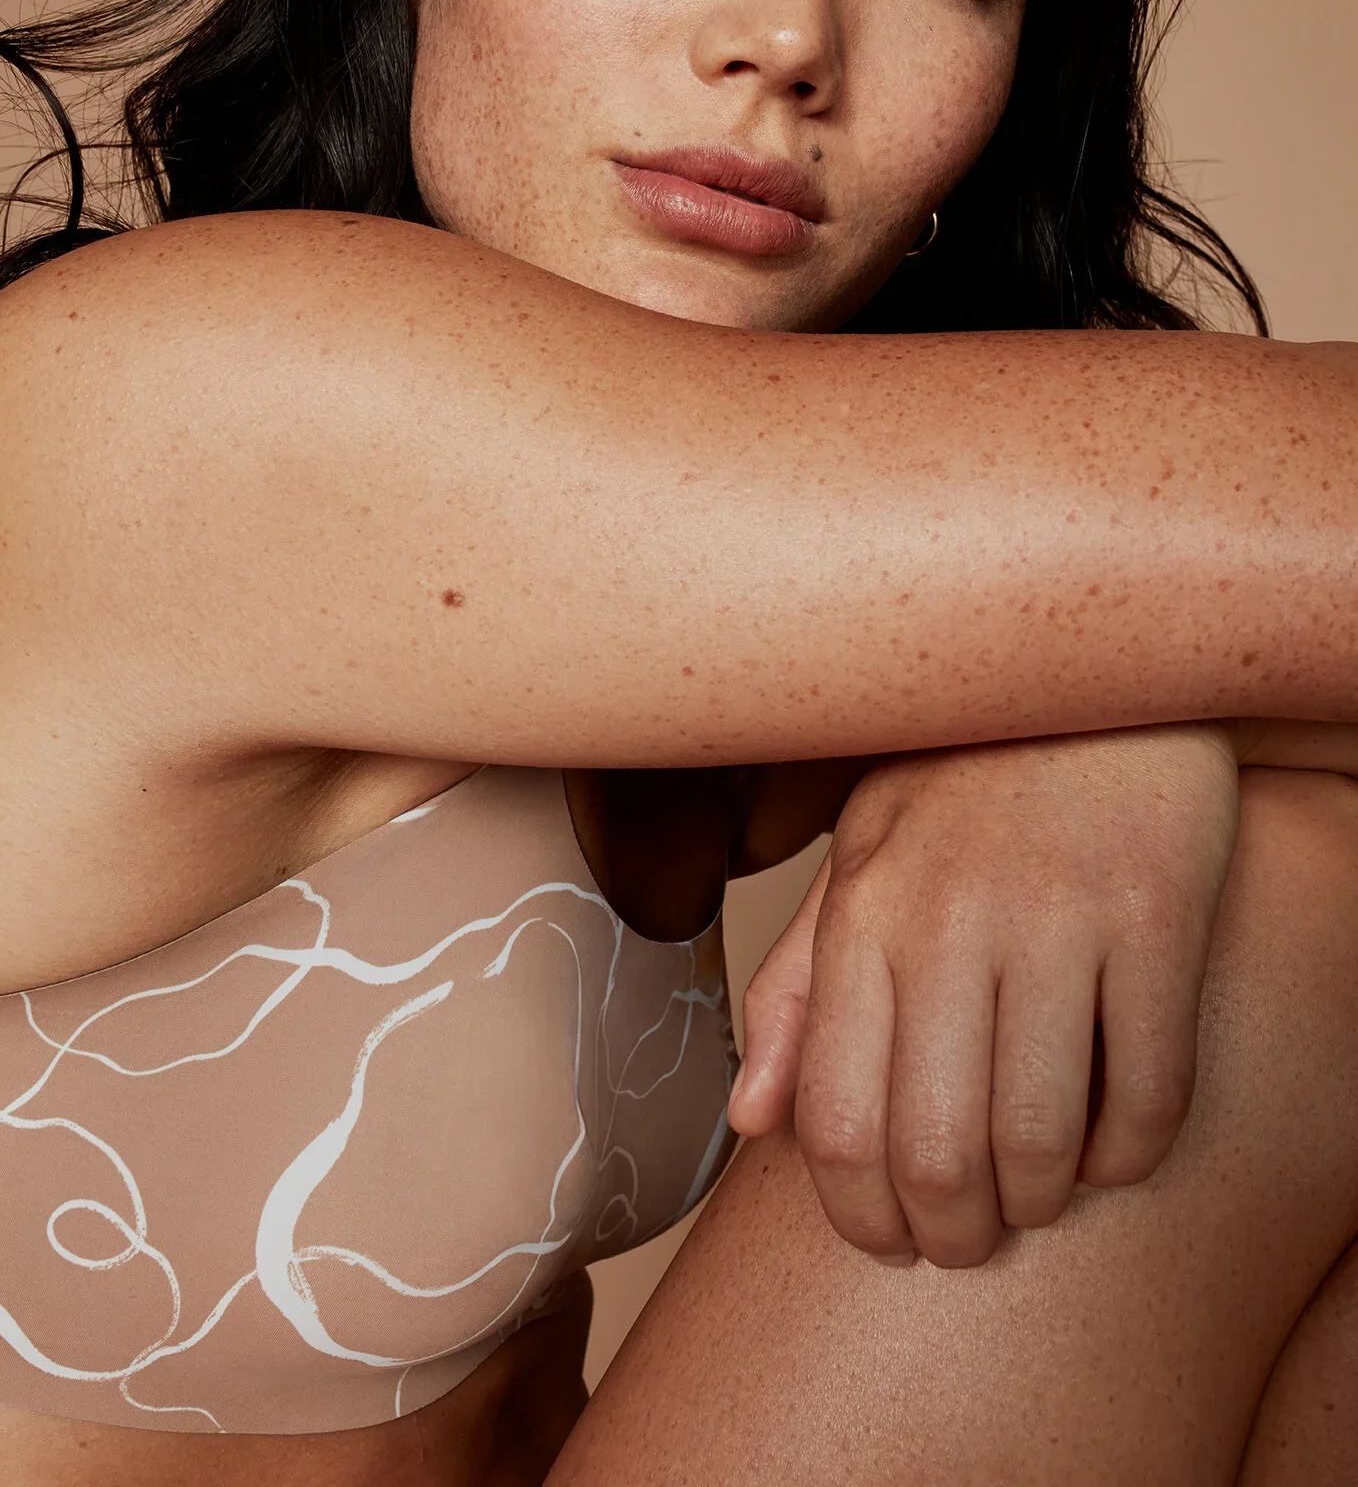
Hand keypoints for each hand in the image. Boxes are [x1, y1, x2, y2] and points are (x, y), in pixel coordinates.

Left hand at [728, 724, 1240, 1267]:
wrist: (1093, 666)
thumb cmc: (966, 775)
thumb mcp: (862, 855)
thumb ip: (799, 986)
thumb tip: (749, 1118)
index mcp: (865, 909)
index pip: (835, 1118)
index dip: (859, 1216)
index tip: (887, 1241)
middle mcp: (950, 919)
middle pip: (934, 1153)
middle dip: (950, 1235)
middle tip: (965, 1239)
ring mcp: (1059, 918)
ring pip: (1042, 1142)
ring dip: (1037, 1206)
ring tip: (1033, 1195)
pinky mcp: (1159, 919)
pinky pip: (1150, 1094)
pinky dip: (1128, 1157)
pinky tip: (1108, 1144)